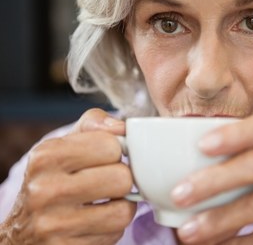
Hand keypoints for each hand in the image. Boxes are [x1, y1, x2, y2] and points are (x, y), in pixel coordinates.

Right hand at [0, 108, 135, 244]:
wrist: (21, 230)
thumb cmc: (52, 179)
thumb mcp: (64, 145)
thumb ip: (93, 125)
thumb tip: (122, 128)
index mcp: (46, 156)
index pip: (110, 145)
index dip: (116, 150)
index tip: (107, 157)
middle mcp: (45, 190)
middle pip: (121, 178)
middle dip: (121, 179)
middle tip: (108, 180)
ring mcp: (54, 224)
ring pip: (123, 210)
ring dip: (121, 205)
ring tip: (105, 201)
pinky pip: (115, 233)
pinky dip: (112, 226)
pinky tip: (96, 220)